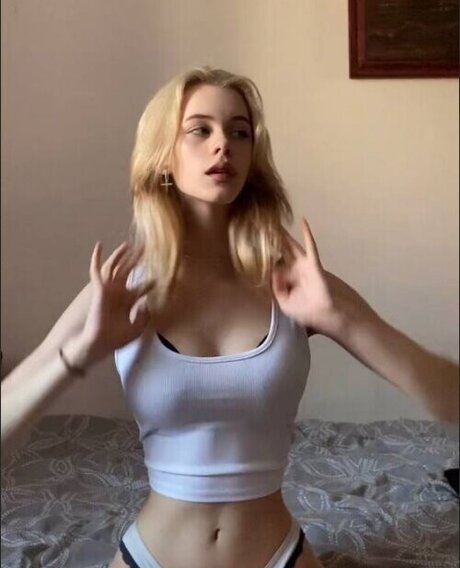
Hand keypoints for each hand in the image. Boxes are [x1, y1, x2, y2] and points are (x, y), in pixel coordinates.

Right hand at [65, 242, 152, 367]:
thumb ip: (144, 316)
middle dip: (137, 260)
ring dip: (121, 255)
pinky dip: (96, 258)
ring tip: (129, 243)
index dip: (151, 279)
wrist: (100, 343)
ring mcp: (109, 289)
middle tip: (147, 248)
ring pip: (115, 267)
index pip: (142, 286)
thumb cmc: (116, 338)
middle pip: (129, 271)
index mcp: (128, 301)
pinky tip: (99, 245)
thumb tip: (148, 303)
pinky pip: (96, 270)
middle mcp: (119, 292)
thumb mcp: (137, 328)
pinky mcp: (99, 288)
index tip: (162, 271)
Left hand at [271, 218, 340, 335]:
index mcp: (287, 279)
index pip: (272, 265)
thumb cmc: (304, 311)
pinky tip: (303, 222)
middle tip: (261, 228)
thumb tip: (270, 273)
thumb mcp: (283, 302)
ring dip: (285, 235)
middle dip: (272, 241)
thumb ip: (275, 288)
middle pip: (280, 251)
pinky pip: (310, 246)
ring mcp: (303, 264)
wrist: (322, 314)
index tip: (252, 250)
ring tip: (274, 223)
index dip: (264, 260)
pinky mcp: (313, 263)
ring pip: (292, 246)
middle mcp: (294, 269)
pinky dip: (307, 234)